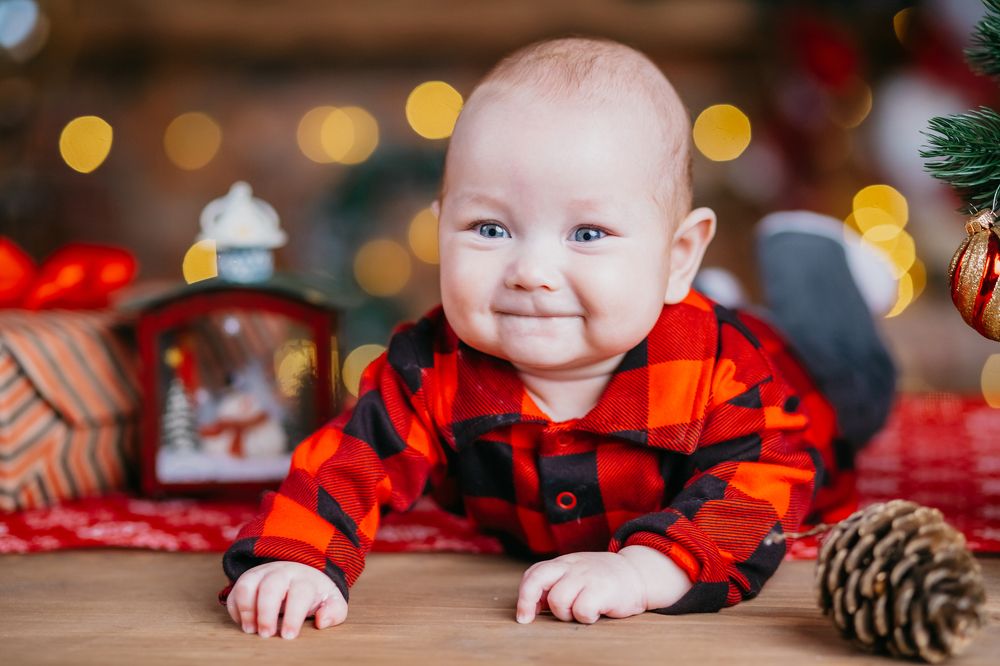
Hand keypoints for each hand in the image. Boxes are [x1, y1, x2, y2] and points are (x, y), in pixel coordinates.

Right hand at [225, 561, 346, 638]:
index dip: (293, 616)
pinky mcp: (247, 579)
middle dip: (266, 613)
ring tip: (250, 630)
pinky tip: (244, 623)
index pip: (300, 593)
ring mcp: (262, 574)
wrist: (301, 571)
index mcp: (305, 579)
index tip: (288, 636)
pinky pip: (235, 592)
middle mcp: (282, 572)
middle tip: (267, 635)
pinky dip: (236, 609)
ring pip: (247, 584)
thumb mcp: (331, 601)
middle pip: (271, 587)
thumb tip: (322, 622)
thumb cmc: (315, 593)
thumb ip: (334, 612)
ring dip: (246, 609)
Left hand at [515, 552, 645, 624]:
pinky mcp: (602, 590)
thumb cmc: (602, 580)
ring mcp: (586, 576)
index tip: (524, 615)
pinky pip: (581, 610)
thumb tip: (532, 606)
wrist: (637, 574)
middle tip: (528, 619)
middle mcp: (572, 566)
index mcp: (563, 563)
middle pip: (537, 579)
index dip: (524, 595)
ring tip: (579, 611)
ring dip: (565, 613)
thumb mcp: (576, 574)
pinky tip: (595, 613)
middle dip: (527, 600)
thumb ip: (555, 584)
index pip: (534, 573)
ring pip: (557, 600)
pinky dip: (585, 617)